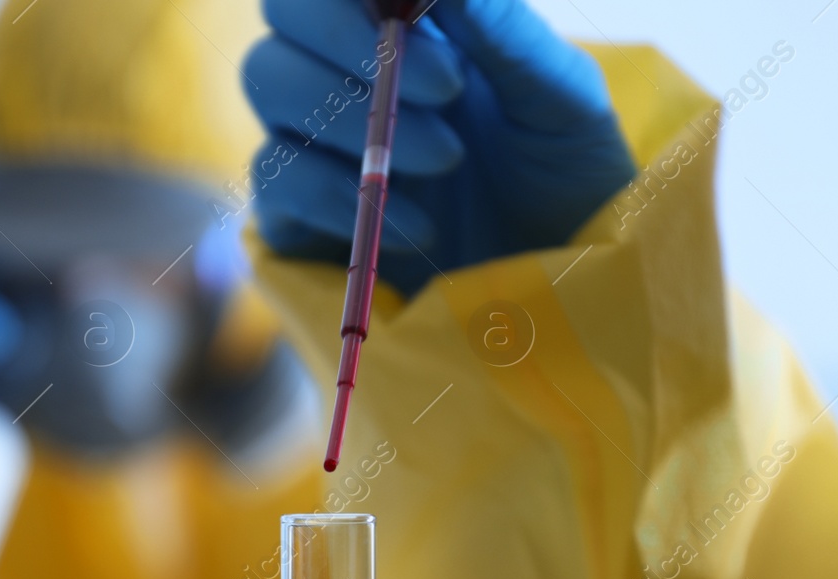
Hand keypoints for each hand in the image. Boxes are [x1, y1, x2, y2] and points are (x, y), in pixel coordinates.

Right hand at [243, 0, 634, 293]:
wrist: (559, 293)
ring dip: (358, 117)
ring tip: (448, 160)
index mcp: (406, 27)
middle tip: (447, 90)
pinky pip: (278, 180)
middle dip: (353, 45)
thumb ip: (501, 26)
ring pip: (269, 86)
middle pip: (283, 19)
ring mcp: (318, 145)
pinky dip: (341, 193)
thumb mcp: (560, 98)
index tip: (411, 13)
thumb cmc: (568, 183)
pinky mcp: (299, 219)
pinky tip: (415, 222)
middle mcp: (348, 75)